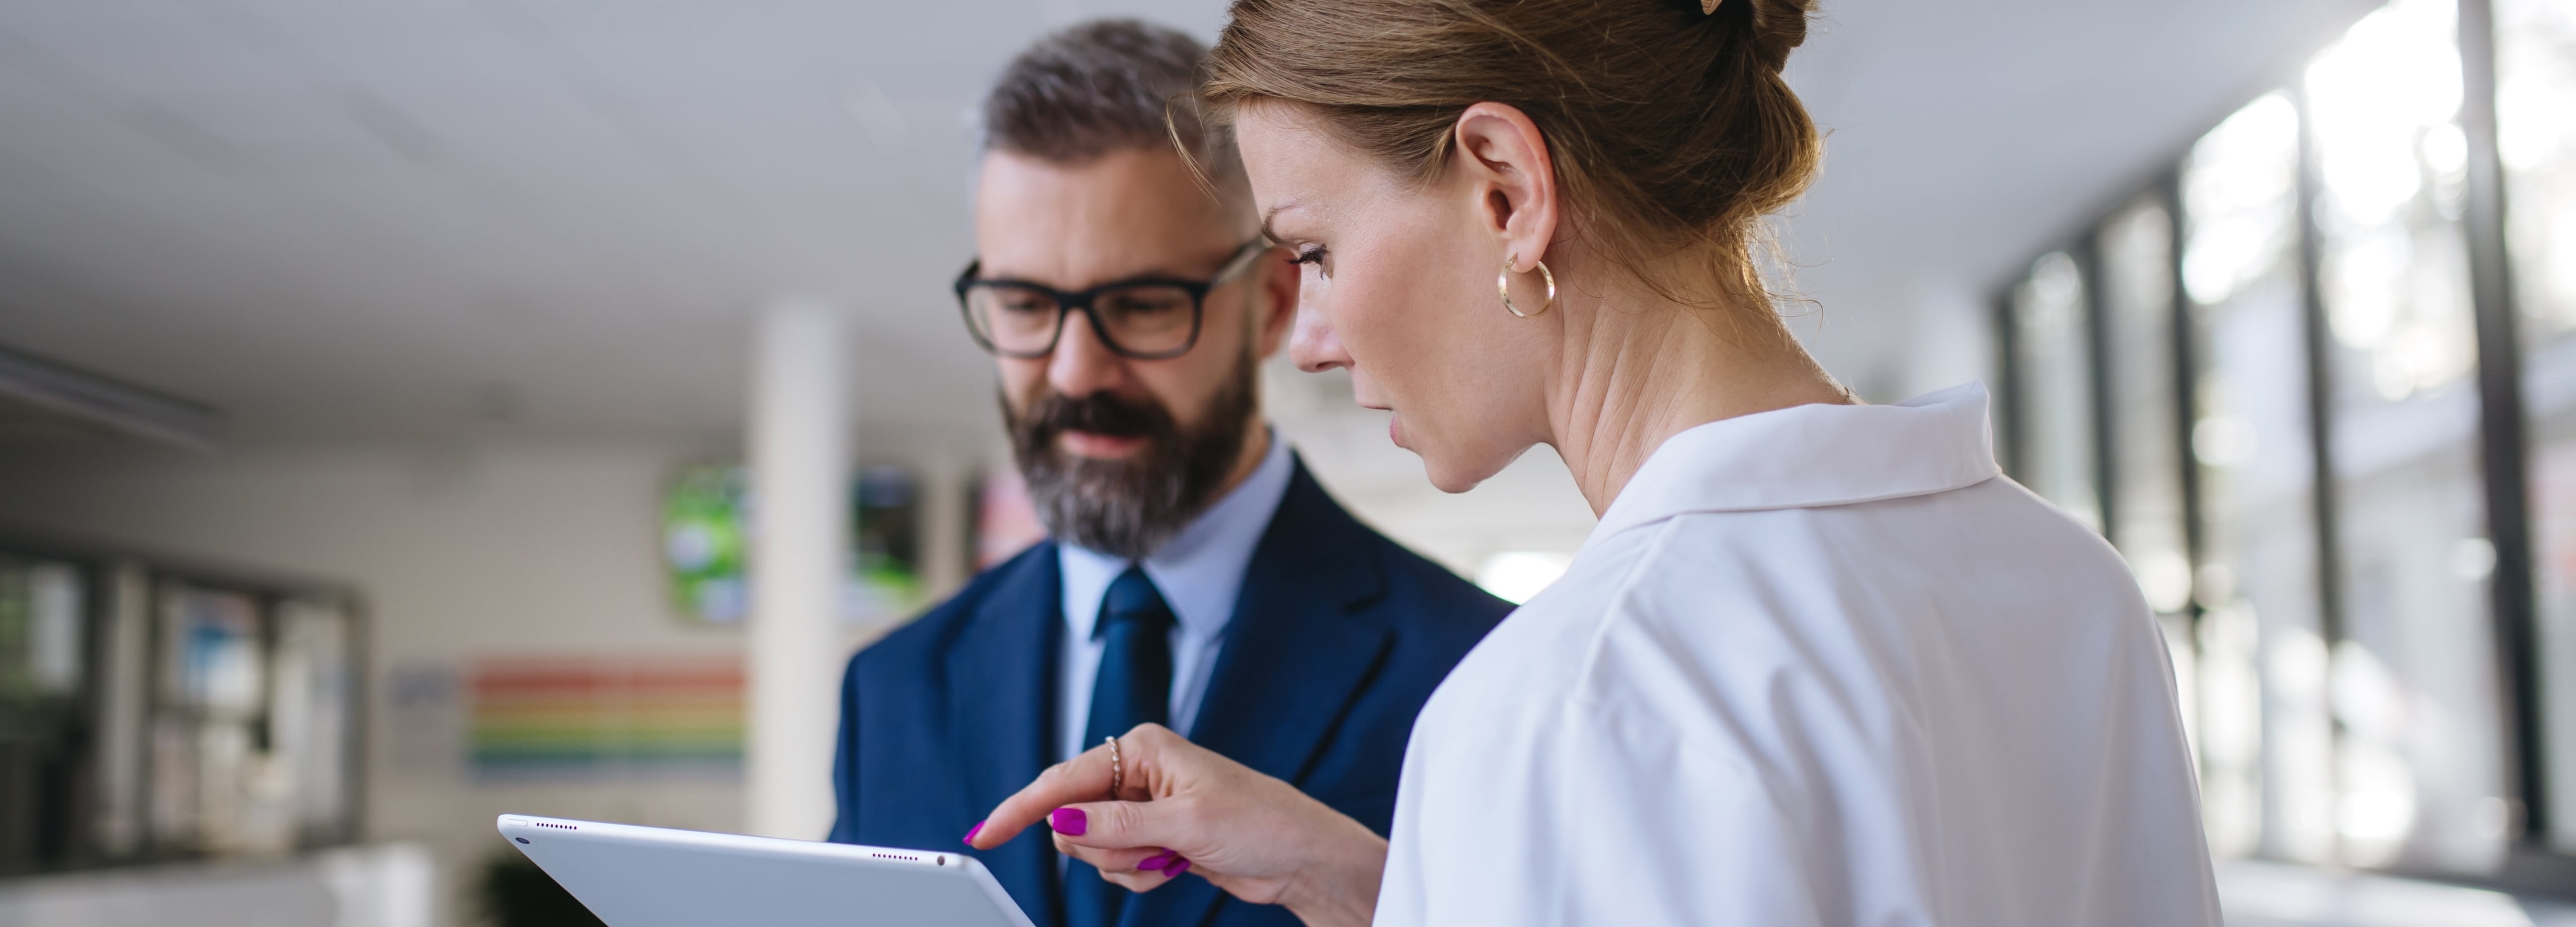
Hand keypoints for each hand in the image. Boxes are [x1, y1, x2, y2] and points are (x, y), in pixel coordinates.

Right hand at [962, 724, 1386, 926]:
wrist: (1300, 855)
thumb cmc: (1257, 823)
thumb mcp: (1184, 825)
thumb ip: (1116, 825)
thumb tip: (1059, 825)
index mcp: (1140, 748)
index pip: (1062, 781)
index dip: (1020, 810)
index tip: (983, 836)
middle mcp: (1135, 771)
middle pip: (1073, 820)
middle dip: (1106, 846)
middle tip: (1155, 849)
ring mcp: (1142, 804)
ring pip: (1093, 848)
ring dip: (1127, 864)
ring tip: (1174, 856)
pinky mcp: (1152, 834)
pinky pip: (1117, 864)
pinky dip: (1140, 874)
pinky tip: (1178, 866)